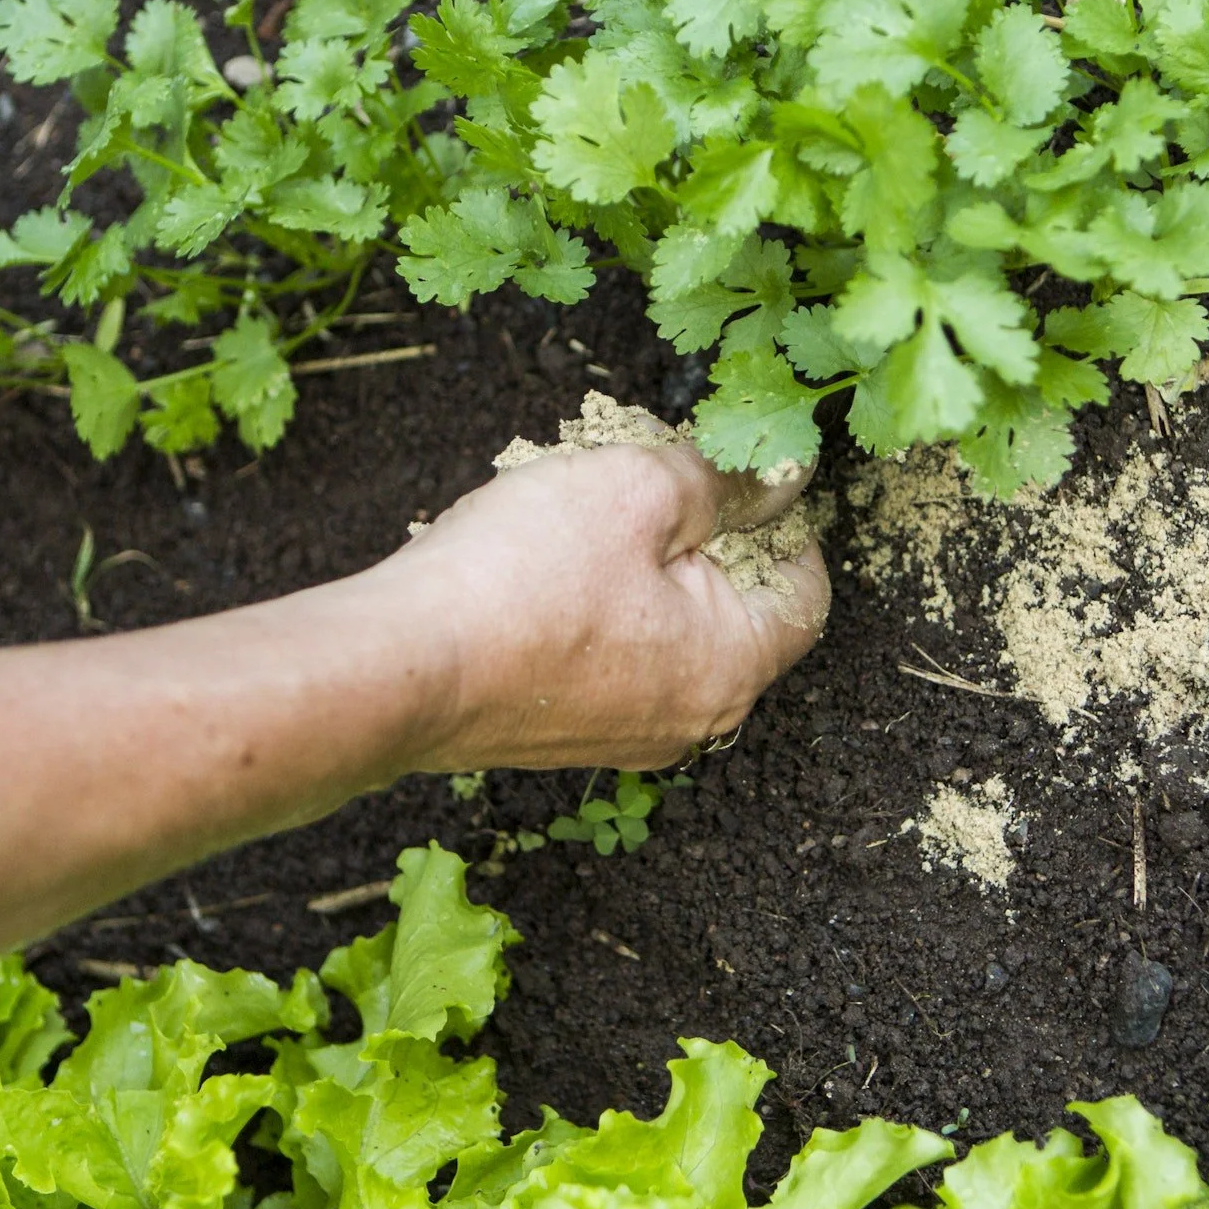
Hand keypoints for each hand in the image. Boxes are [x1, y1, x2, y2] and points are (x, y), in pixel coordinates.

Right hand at [385, 437, 830, 771]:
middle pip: (733, 612)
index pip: (806, 594)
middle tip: (658, 477)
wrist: (402, 664)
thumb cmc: (521, 578)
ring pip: (663, 631)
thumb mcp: (636, 488)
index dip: (789, 521)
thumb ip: (720, 479)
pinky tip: (544, 561)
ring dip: (643, 565)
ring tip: (589, 511)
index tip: (749, 474)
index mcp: (728, 668)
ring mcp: (619, 734)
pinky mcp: (559, 731)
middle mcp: (686, 719)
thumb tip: (780, 476)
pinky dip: (595, 603)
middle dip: (706, 536)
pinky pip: (605, 654)